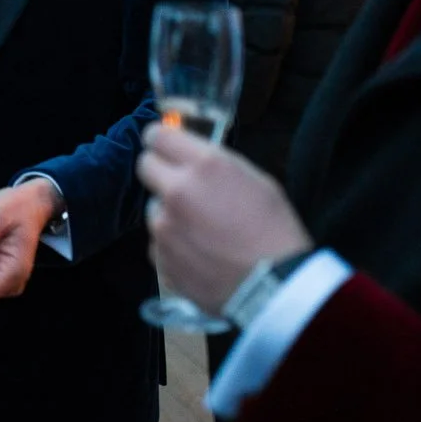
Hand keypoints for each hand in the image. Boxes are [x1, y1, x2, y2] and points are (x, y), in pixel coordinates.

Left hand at [136, 124, 310, 312]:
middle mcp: (176, 193)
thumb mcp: (256, 180)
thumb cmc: (275, 231)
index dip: (161, 138)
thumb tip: (193, 158)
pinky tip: (199, 255)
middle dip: (161, 171)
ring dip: (169, 214)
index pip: (157, 135)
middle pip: (145, 167)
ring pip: (154, 209)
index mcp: (204, 166)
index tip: (166, 145)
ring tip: (201, 231)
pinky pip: (158, 244)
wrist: (275, 286)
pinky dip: (173, 246)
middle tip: (182, 184)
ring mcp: (164, 229)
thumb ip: (217, 165)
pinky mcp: (161, 260)